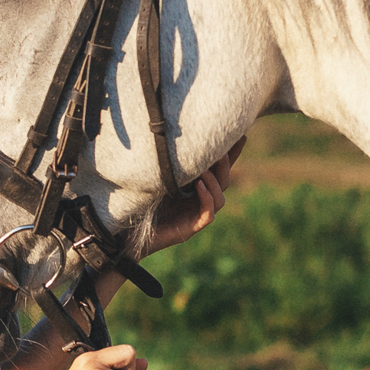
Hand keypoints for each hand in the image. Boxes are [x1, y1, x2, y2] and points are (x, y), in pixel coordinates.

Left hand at [143, 136, 244, 255]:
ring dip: (215, 181)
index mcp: (194, 188)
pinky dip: (207, 199)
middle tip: (220, 150)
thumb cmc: (139, 204)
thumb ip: (169, 164)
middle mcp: (198, 201)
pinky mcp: (190, 228)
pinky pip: (208, 214)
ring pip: (220, 198)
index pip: (218, 170)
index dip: (231, 155)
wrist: (128, 234)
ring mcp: (196, 215)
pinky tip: (199, 186)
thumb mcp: (156, 178)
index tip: (241, 135)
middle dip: (226, 164)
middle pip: (223, 181)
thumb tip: (171, 135)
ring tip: (204, 168)